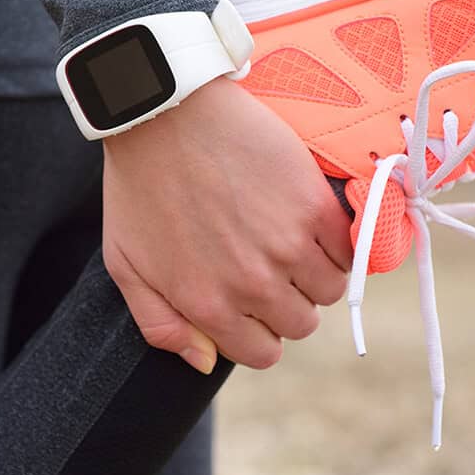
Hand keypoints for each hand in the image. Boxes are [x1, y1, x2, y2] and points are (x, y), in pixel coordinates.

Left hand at [103, 77, 352, 372]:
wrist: (166, 113)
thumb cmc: (139, 185)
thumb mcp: (126, 265)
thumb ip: (161, 325)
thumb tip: (206, 361)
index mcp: (207, 306)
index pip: (262, 354)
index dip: (260, 331)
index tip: (254, 305)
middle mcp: (252, 285)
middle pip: (300, 324)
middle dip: (287, 302)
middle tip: (269, 265)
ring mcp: (288, 246)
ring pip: (330, 290)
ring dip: (315, 272)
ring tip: (290, 240)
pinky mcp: (314, 207)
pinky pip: (348, 248)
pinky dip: (336, 241)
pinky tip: (310, 221)